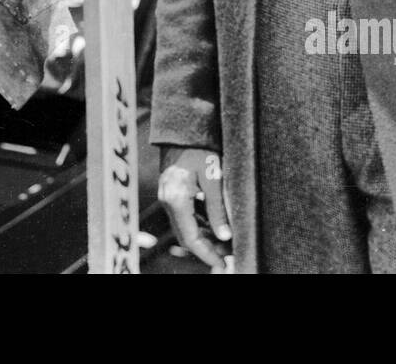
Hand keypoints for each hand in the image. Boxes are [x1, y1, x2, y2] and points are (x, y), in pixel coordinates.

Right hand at [158, 146, 231, 270]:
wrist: (182, 129)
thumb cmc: (200, 149)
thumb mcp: (213, 178)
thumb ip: (217, 209)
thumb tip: (225, 237)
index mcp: (177, 198)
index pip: (190, 238)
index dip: (207, 254)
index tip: (222, 264)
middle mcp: (168, 201)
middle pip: (185, 236)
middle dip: (206, 249)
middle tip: (228, 256)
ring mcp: (167, 197)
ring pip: (184, 228)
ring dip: (203, 238)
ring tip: (225, 244)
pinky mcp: (171, 193)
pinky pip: (184, 217)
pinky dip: (198, 225)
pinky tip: (215, 228)